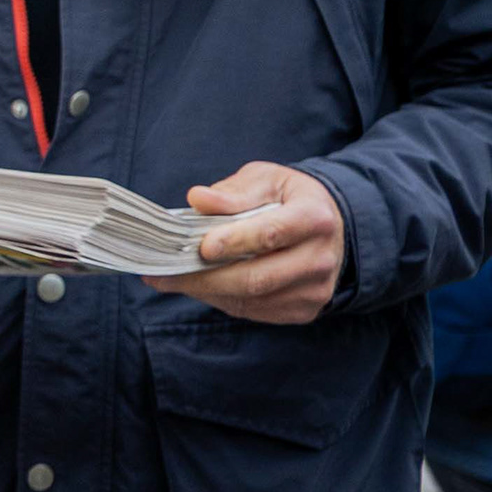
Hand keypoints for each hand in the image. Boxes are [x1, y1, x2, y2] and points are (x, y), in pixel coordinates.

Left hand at [149, 162, 345, 323]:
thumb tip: (198, 199)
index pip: (270, 234)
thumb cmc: (288, 199)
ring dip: (205, 291)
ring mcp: (315, 289)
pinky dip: (220, 299)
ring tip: (170, 278)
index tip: (201, 247)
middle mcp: (320, 258)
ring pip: (250, 299)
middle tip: (162, 272)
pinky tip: (199, 285)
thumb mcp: (265, 180)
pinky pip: (252, 310)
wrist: (330, 227)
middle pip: (256, 277)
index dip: (234, 242)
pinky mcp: (304, 309)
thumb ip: (233, 192)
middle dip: (203, 278)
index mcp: (314, 218)